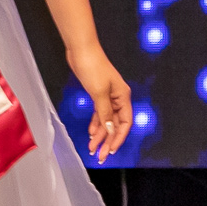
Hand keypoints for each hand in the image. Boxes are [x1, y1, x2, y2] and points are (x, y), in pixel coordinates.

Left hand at [66, 43, 132, 162]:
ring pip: (106, 121)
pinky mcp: (97, 94)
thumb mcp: (99, 93)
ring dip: (100, 134)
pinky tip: (91, 133)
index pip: (125, 123)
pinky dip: (96, 123)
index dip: (118, 138)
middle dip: (107, 141)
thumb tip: (111, 130)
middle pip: (115, 124)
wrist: (81, 50)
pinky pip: (99, 113)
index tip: (110, 151)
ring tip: (92, 148)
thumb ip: (105, 113)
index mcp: (123, 97)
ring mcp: (108, 96)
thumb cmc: (93, 67)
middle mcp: (118, 98)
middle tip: (100, 155)